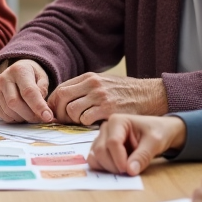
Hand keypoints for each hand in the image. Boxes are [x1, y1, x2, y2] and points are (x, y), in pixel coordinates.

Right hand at [0, 59, 52, 122]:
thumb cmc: (32, 75)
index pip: (28, 91)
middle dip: (29, 115)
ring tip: (31, 116)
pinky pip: (3, 115)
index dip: (38, 106)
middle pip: (15, 102)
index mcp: (19, 70)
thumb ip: (43, 91)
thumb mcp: (42, 77)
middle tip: (40, 119)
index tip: (48, 117)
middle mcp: (4, 78)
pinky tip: (22, 115)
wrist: (16, 70)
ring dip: (22, 118)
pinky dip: (14, 119)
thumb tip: (42, 109)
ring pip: (8, 111)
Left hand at [48, 73, 167, 125]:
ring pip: (71, 110)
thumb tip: (63, 100)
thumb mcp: (103, 82)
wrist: (148, 95)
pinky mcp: (108, 109)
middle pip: (61, 97)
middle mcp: (92, 84)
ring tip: (81, 123)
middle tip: (64, 122)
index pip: (60, 89)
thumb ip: (84, 89)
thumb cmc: (124, 92)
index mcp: (88, 77)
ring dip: (73, 120)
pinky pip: (86, 119)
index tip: (54, 113)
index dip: (53, 103)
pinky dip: (85, 124)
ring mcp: (100, 96)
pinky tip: (93, 124)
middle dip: (58, 112)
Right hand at [87, 113, 186, 175]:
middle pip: (100, 150)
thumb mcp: (155, 142)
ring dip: (108, 168)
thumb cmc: (158, 132)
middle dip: (113, 165)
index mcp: (117, 121)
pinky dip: (103, 168)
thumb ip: (143, 156)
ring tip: (125, 169)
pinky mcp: (101, 148)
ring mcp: (101, 138)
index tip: (130, 171)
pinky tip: (117, 169)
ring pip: (95, 156)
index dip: (119, 159)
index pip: (112, 142)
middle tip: (129, 172)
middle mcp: (106, 128)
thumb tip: (130, 171)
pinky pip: (95, 160)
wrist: (159, 132)